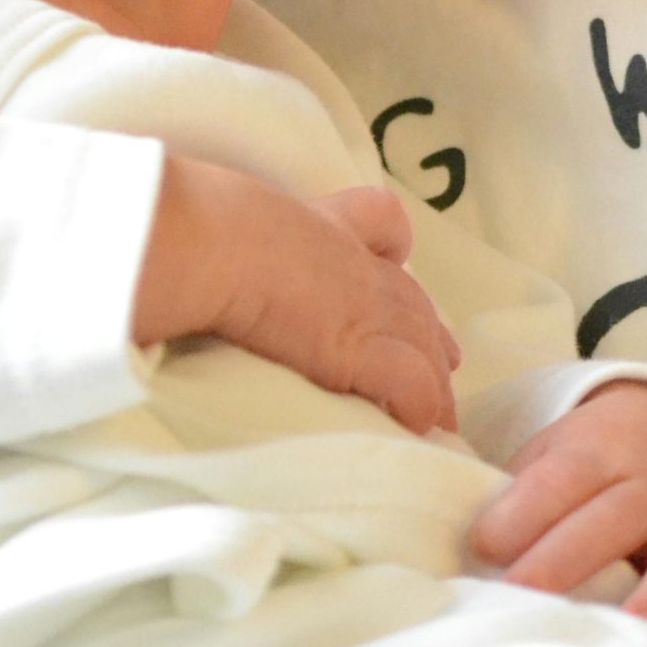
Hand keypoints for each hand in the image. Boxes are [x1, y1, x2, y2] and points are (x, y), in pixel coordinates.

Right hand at [134, 160, 460, 435]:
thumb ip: (231, 237)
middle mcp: (355, 264)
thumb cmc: (199, 229)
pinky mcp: (363, 350)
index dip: (394, 249)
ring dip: (436, 383)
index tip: (400, 265)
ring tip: (442, 419)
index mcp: (322, 225)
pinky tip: (419, 428)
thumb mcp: (222, 218)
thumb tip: (202, 251)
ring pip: (425, 346)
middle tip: (446, 363)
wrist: (207, 245)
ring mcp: (366, 306)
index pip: (381, 224)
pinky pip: (413, 385)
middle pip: (413, 300)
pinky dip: (421, 407)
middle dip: (431, 334)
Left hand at [465, 381, 646, 631]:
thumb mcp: (550, 452)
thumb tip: (459, 549)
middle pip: (614, 516)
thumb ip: (518, 492)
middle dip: (567, 557)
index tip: (485, 546)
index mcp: (598, 451)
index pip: (562, 476)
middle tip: (524, 594)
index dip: (524, 511)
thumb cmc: (584, 460)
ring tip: (630, 628)